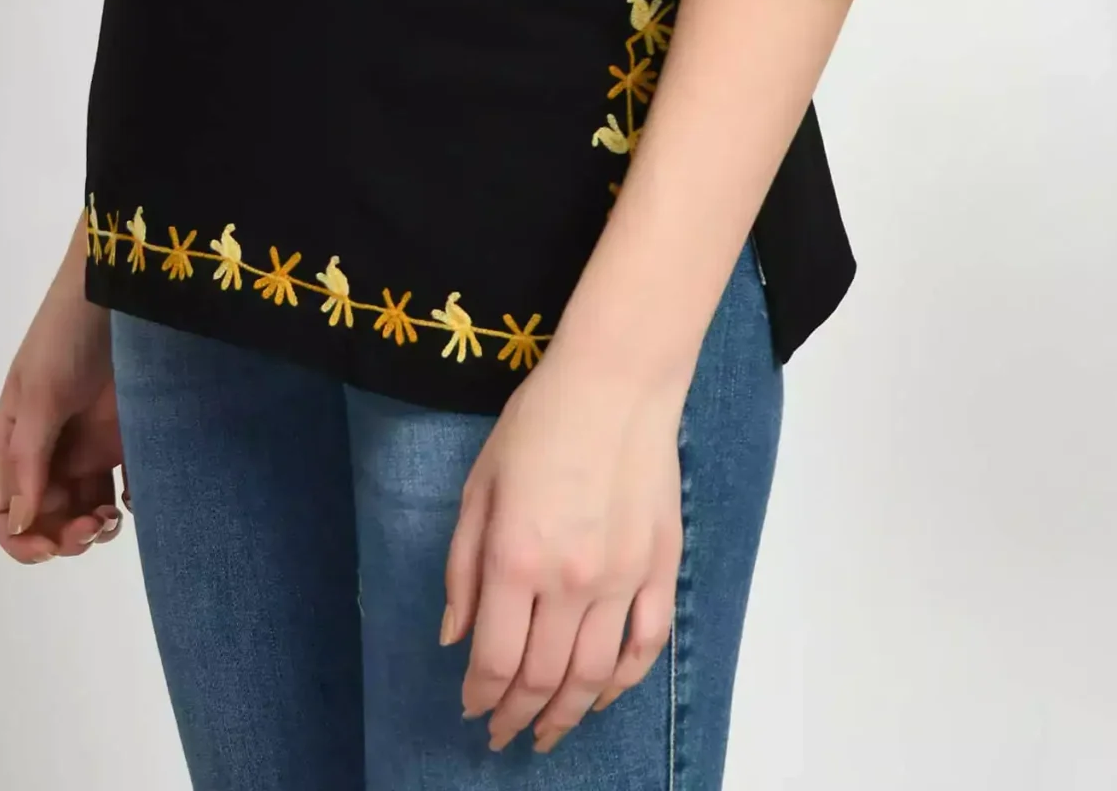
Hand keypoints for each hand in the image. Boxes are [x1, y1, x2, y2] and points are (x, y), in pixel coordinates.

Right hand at [0, 223, 127, 564]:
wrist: (124, 288)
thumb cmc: (67, 334)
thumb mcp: (42, 393)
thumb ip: (30, 460)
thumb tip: (21, 525)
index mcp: (15, 442)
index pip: (5, 512)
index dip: (21, 541)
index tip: (51, 548)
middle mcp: (48, 450)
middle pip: (47, 519)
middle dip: (65, 537)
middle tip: (95, 526)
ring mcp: (88, 444)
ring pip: (84, 511)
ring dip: (95, 528)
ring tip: (114, 515)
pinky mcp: (126, 437)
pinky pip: (125, 488)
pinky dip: (130, 504)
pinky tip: (138, 496)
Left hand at [440, 345, 686, 755]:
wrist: (617, 381)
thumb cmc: (538, 422)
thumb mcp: (480, 484)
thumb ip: (463, 565)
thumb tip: (454, 635)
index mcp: (517, 558)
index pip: (497, 658)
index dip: (481, 696)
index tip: (472, 711)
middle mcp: (571, 580)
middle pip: (544, 677)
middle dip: (518, 716)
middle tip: (503, 735)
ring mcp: (624, 578)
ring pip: (595, 675)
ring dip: (568, 714)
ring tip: (548, 733)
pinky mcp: (661, 568)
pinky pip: (646, 646)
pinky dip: (623, 682)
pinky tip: (602, 696)